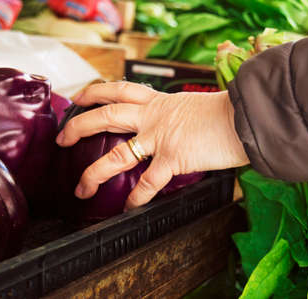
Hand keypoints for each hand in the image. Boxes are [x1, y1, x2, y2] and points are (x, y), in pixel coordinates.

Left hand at [56, 82, 248, 210]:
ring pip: (116, 155)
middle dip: (78, 127)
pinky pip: (148, 183)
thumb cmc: (225, 112)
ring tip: (81, 188)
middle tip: (62, 137)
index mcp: (158, 101)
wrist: (245, 116)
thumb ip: (173, 115)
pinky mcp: (173, 158)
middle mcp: (153, 117)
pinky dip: (137, 198)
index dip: (94, 92)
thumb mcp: (192, 105)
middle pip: (105, 116)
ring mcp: (160, 138)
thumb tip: (170, 126)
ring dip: (94, 173)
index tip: (79, 98)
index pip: (118, 90)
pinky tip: (128, 208)